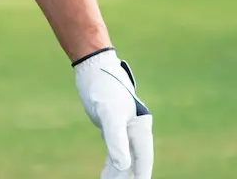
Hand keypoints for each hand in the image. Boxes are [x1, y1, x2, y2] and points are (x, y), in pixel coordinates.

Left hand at [74, 49, 152, 178]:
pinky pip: (114, 153)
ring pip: (123, 160)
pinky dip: (111, 166)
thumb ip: (117, 140)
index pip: (143, 159)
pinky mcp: (113, 128)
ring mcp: (124, 130)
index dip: (141, 176)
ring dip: (118, 175)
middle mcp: (135, 131)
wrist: (94, 69)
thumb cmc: (103, 87)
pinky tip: (106, 176)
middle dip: (127, 178)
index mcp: (140, 128)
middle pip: (134, 163)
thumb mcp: (109, 114)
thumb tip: (122, 166)